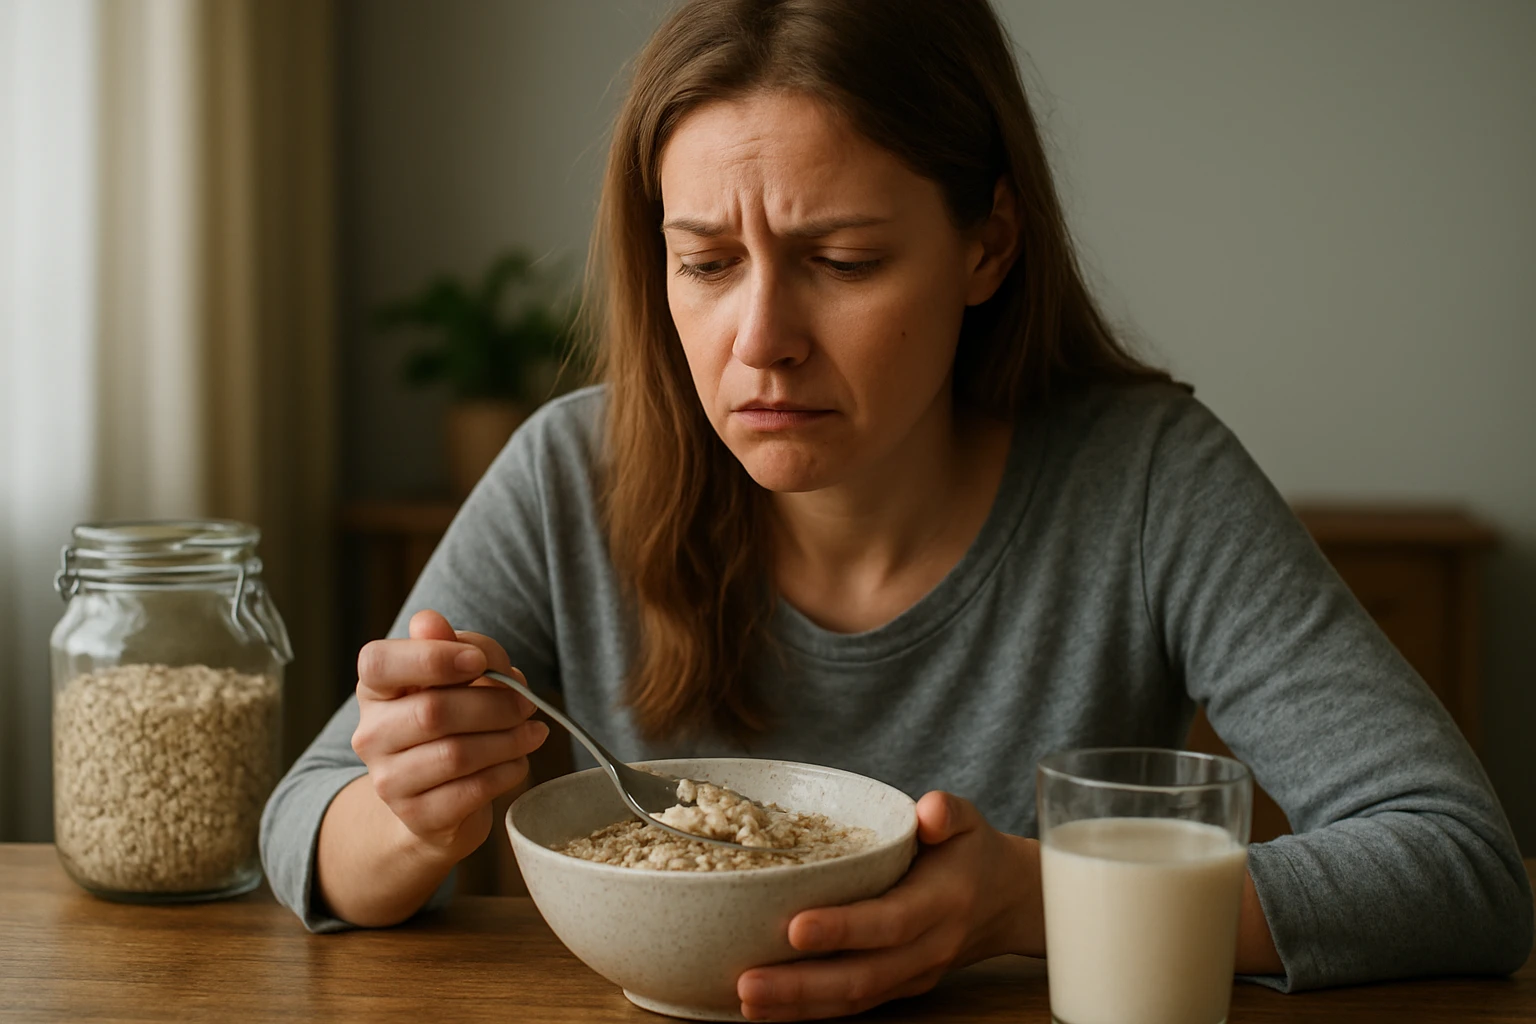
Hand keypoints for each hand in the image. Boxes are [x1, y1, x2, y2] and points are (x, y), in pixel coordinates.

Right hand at [350, 609, 548, 861]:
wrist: (435, 803)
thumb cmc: (451, 724)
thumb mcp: (454, 680)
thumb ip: (452, 647)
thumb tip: (430, 621)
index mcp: (375, 689)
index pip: (379, 663)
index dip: (433, 657)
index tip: (478, 661)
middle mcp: (371, 735)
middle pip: (433, 711)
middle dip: (493, 703)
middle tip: (527, 702)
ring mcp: (389, 781)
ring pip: (456, 754)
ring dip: (508, 739)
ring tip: (533, 731)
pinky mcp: (418, 817)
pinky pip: (472, 790)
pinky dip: (506, 771)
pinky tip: (519, 761)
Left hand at [736, 791, 1042, 1020]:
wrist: (1008, 904)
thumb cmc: (974, 854)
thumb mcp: (970, 821)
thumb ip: (949, 811)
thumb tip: (929, 812)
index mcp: (942, 903)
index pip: (890, 922)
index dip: (843, 929)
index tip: (794, 927)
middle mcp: (927, 948)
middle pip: (863, 976)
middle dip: (802, 985)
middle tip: (748, 982)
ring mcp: (913, 976)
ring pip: (854, 1000)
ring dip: (798, 1006)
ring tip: (746, 999)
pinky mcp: (899, 988)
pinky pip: (854, 1006)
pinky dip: (810, 1012)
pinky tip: (769, 1008)